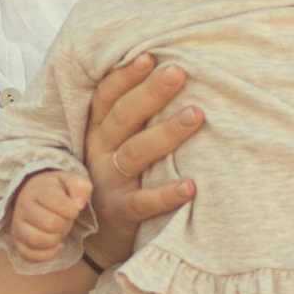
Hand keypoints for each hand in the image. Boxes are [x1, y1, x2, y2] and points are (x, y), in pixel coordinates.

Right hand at [5, 168, 93, 270]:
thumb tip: (79, 204)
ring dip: (56, 239)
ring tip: (59, 231)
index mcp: (37, 190)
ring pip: (38, 240)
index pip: (57, 203)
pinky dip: (47, 254)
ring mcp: (18, 226)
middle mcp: (23, 207)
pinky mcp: (18, 241)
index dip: (72, 209)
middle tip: (66, 219)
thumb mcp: (71, 180)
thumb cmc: (56, 190)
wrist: (34, 194)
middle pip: (50, 224)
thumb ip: (80, 187)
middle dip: (65, 224)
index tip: (73, 208)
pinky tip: (57, 245)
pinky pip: (29, 255)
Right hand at [82, 51, 200, 266]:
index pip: (106, 98)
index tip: (150, 55)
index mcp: (96, 133)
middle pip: (123, 119)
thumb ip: (131, 116)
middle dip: (150, 94)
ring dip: (166, 133)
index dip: (125, 76)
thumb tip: (169, 69)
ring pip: (136, 154)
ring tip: (197, 115)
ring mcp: (108, 184)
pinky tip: (191, 185)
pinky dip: (166, 194)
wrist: (97, 237)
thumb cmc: (116, 177)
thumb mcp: (113, 144)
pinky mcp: (121, 213)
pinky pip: (143, 203)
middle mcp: (99, 154)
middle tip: (178, 72)